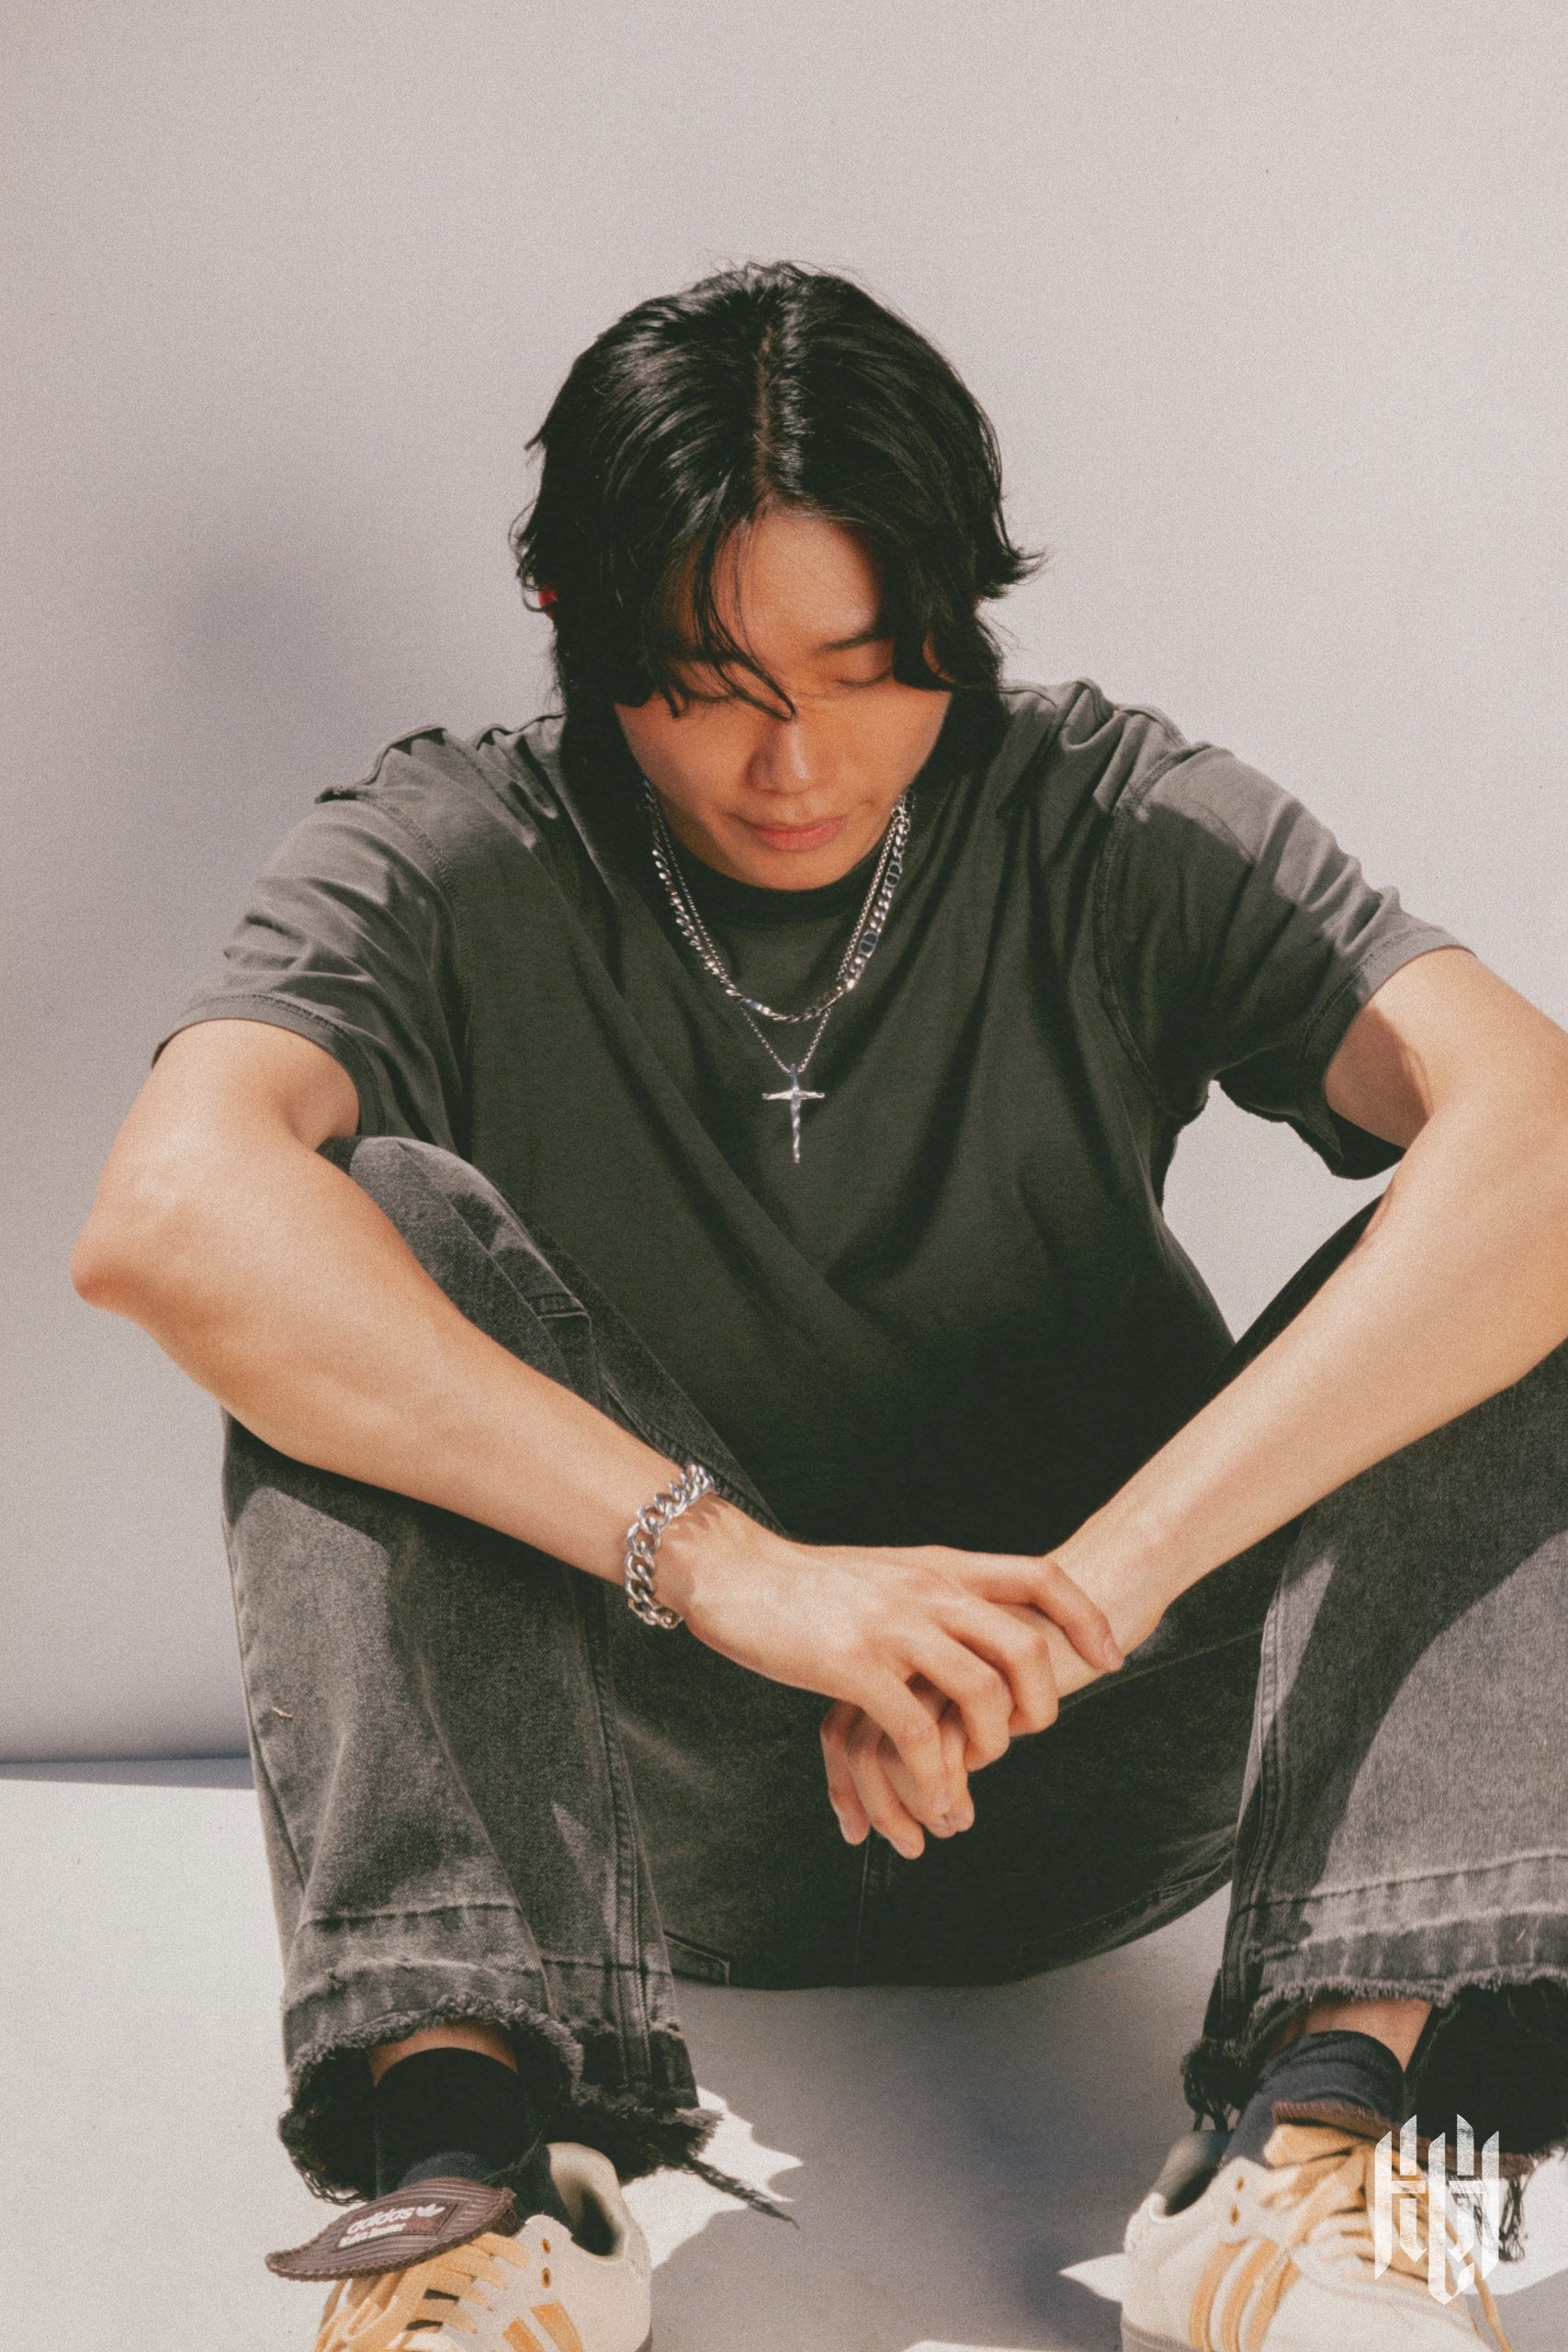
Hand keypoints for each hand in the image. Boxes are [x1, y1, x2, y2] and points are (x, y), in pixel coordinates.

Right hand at [653, 1502, 1124, 1836]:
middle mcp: (928, 1590)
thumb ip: (934, 1597)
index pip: (1038, 1576)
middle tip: (1029, 1739)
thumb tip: (975, 1630)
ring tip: (973, 1781)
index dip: (1085, 1616)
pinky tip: (935, 1804)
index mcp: (941, 1567)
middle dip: (1042, 1703)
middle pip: (1024, 1643)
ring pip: (981, 1692)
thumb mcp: (887, 1576)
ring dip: (989, 1750)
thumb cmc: (806, 1584)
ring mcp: (894, 1625)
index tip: (1113, 1655)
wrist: (731, 1570)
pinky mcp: (855, 1664)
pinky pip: (916, 1730)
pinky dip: (936, 1776)